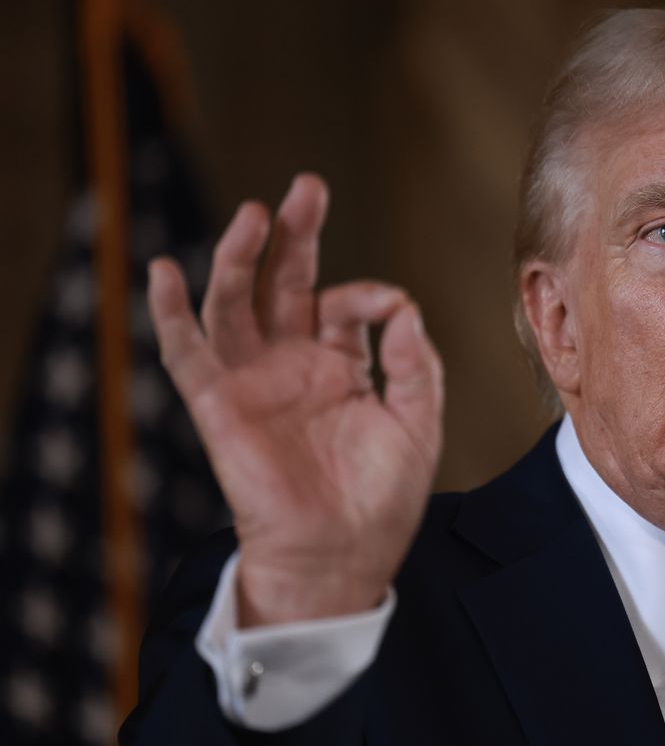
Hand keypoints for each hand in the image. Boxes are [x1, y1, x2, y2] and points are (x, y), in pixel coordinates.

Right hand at [147, 174, 443, 626]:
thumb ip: (417, 363)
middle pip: (284, 283)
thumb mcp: (418, 422)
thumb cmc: (383, 499)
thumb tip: (402, 305)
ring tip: (254, 215)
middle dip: (294, 234)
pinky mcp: (219, 405)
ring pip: (235, 304)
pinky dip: (169, 313)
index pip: (344, 305)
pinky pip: (187, 353)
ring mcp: (254, 381)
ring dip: (239, 257)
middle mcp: (293, 364)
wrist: (343, 558)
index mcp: (341, 366)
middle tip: (306, 187)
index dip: (367, 294)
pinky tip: (164, 271)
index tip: (388, 308)